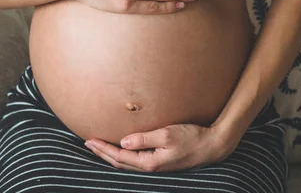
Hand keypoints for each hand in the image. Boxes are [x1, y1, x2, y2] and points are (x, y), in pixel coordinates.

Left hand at [84, 122, 234, 172]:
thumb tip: (123, 142)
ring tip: (99, 147)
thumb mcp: (167, 134)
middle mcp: (151, 167)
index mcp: (150, 162)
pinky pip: (135, 161)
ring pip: (127, 164)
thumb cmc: (191, 138)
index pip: (120, 157)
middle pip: (120, 163)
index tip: (89, 139)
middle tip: (88, 143)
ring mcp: (156, 166)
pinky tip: (122, 149)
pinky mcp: (161, 162)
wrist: (212, 146)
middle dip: (103, 153)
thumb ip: (144, 138)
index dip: (103, 149)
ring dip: (111, 156)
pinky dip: (123, 156)